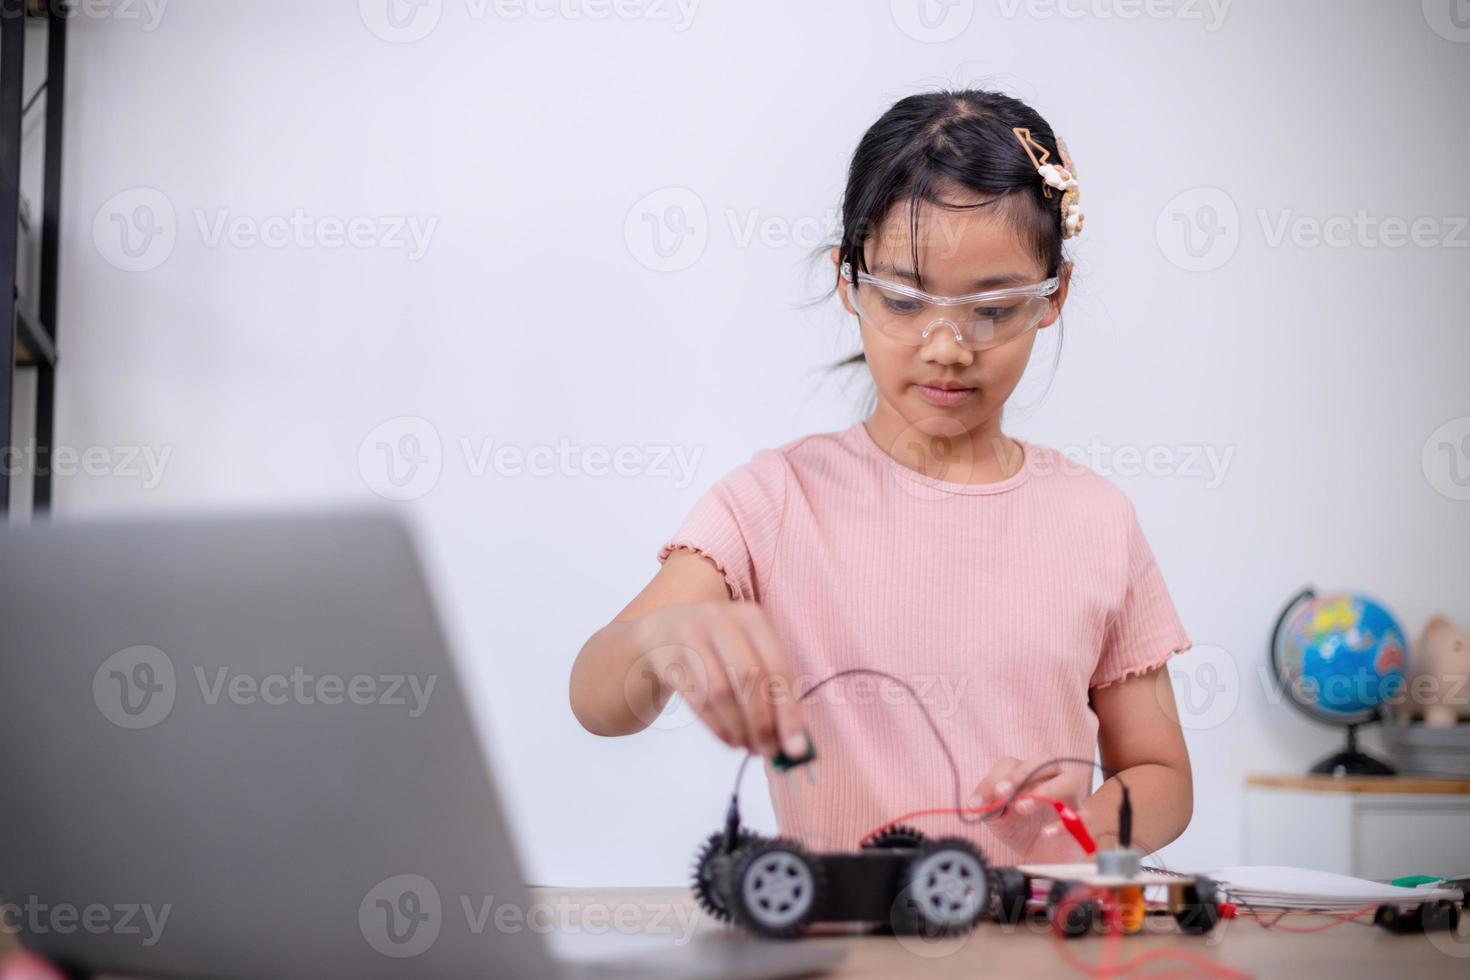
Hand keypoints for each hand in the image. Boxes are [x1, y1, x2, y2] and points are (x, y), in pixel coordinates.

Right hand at [634, 601, 808, 759]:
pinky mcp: (668, 657)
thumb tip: (794, 739)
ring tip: (748, 747)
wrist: (661, 634)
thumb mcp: (746, 651)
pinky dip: (717, 726)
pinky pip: (696, 699)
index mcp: (752, 618)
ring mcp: (691, 636)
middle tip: (769, 752)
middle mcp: (721, 621)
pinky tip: (729, 740)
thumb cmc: (718, 649)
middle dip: (762, 723)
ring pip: (720, 691)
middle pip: (748, 678)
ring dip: (738, 727)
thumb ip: (771, 688)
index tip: (797, 748)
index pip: (777, 668)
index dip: (789, 711)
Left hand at [968, 755, 1088, 860]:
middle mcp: (1053, 783)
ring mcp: (1072, 802)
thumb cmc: (1025, 833)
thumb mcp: (1000, 821)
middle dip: (1023, 772)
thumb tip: (976, 804)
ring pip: (1069, 780)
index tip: (977, 801)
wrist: (1049, 862)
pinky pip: (1084, 817)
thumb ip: (989, 809)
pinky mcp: (1085, 826)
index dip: (994, 778)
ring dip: (1045, 790)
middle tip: (1002, 792)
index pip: (1012, 764)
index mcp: (1030, 778)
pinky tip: (1046, 833)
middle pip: (1046, 761)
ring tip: (1022, 807)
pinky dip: (1064, 824)